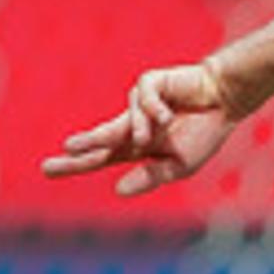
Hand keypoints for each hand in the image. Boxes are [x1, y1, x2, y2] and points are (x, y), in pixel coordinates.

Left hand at [41, 59, 246, 196]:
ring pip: (125, 122)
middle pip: (99, 139)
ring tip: (158, 131)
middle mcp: (132, 124)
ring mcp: (137, 103)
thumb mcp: (180, 165)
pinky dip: (152, 110)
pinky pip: (141, 99)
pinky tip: (168, 115)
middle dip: (83, 146)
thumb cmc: (205, 132)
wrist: (226, 100)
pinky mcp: (148, 84)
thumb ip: (150, 178)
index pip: (100, 158)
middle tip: (65, 149)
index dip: (75, 164)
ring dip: (139, 130)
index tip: (47, 169)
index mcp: (137, 147)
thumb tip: (117, 190)